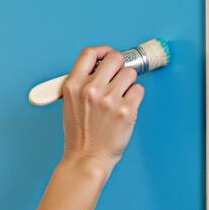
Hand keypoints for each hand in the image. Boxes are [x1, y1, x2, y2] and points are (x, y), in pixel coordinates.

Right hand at [59, 45, 144, 172]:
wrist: (86, 158)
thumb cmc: (79, 134)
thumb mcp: (70, 103)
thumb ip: (82, 83)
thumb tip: (102, 67)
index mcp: (73, 85)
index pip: (89, 53)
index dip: (102, 51)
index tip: (107, 55)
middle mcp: (91, 89)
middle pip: (115, 58)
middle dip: (119, 66)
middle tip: (118, 78)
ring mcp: (110, 99)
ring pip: (130, 73)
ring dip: (128, 83)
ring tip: (120, 97)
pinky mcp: (126, 110)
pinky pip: (139, 90)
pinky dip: (135, 97)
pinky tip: (125, 108)